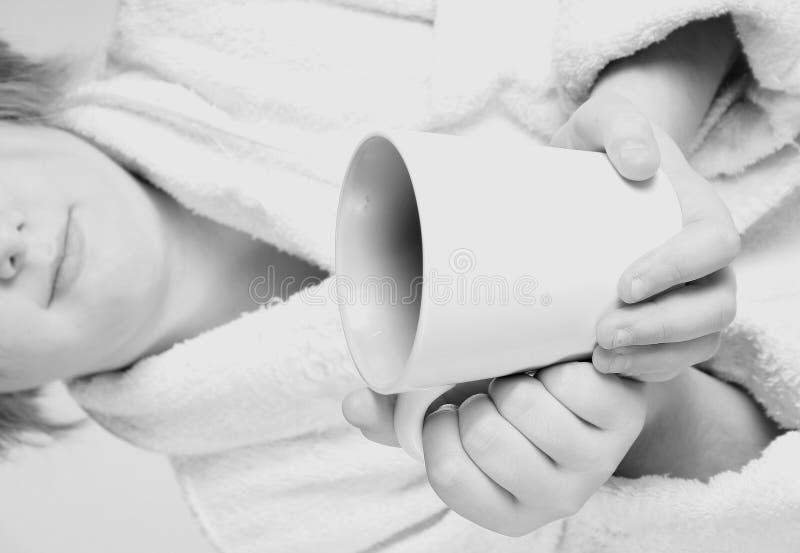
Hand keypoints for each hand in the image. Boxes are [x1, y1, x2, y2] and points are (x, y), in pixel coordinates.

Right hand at [343, 364, 645, 536]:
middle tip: (490, 393)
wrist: (576, 381)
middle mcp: (553, 498)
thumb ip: (397, 418)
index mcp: (504, 510)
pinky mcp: (624, 417)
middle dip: (478, 401)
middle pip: (486, 436)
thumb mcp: (448, 415)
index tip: (447, 409)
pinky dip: (554, 363)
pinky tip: (556, 371)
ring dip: (512, 379)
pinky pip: (572, 380)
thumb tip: (352, 405)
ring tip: (522, 382)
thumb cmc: (502, 405)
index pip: (448, 475)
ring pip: (526, 404)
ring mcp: (594, 460)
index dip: (438, 430)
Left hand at [551, 92, 739, 381]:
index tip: (624, 285)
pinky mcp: (665, 323)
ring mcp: (690, 295)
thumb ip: (620, 126)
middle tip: (604, 333)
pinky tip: (601, 366)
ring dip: (655, 356)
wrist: (589, 178)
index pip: (714, 245)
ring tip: (600, 357)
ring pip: (701, 340)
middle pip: (715, 305)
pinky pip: (674, 359)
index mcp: (699, 212)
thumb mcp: (603, 120)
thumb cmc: (598, 149)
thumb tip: (641, 164)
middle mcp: (705, 261)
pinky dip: (645, 370)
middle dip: (664, 326)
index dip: (679, 270)